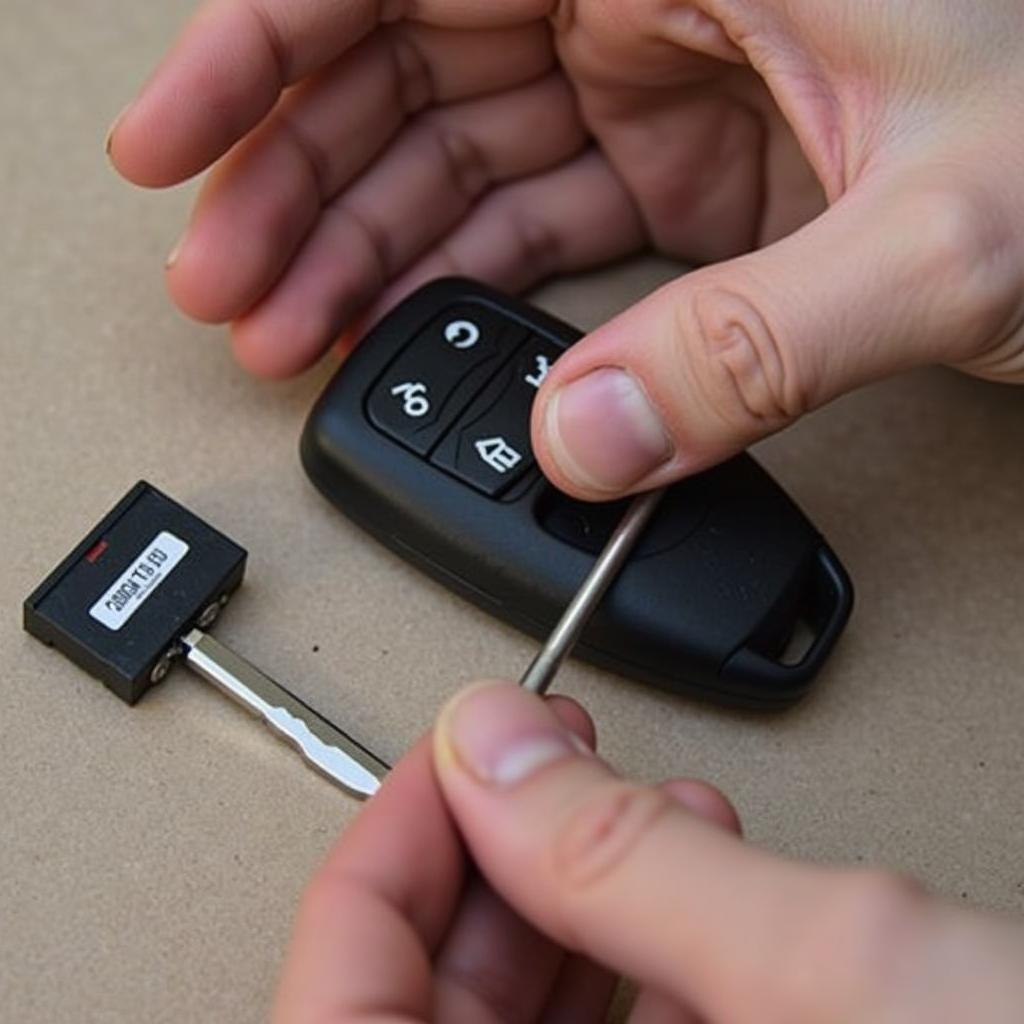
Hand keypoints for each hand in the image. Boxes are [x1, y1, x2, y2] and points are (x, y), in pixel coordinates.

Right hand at [110, 2, 1023, 495]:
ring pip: (460, 147)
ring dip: (366, 243)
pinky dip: (465, 278)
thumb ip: (755, 343)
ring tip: (290, 332)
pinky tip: (408, 331)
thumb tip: (589, 441)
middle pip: (405, 58)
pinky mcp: (688, 161)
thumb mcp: (944, 237)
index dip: (261, 43)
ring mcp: (664, 74)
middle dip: (299, 179)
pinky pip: (537, 214)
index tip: (173, 140)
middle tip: (225, 285)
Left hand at [275, 683, 1023, 1021]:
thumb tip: (488, 740)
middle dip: (492, 863)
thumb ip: (628, 859)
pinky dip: (644, 950)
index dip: (388, 853)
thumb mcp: (837, 977)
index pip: (338, 1005)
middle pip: (428, 1010)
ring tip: (635, 806)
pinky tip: (691, 875)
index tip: (446, 752)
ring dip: (570, 897)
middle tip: (536, 764)